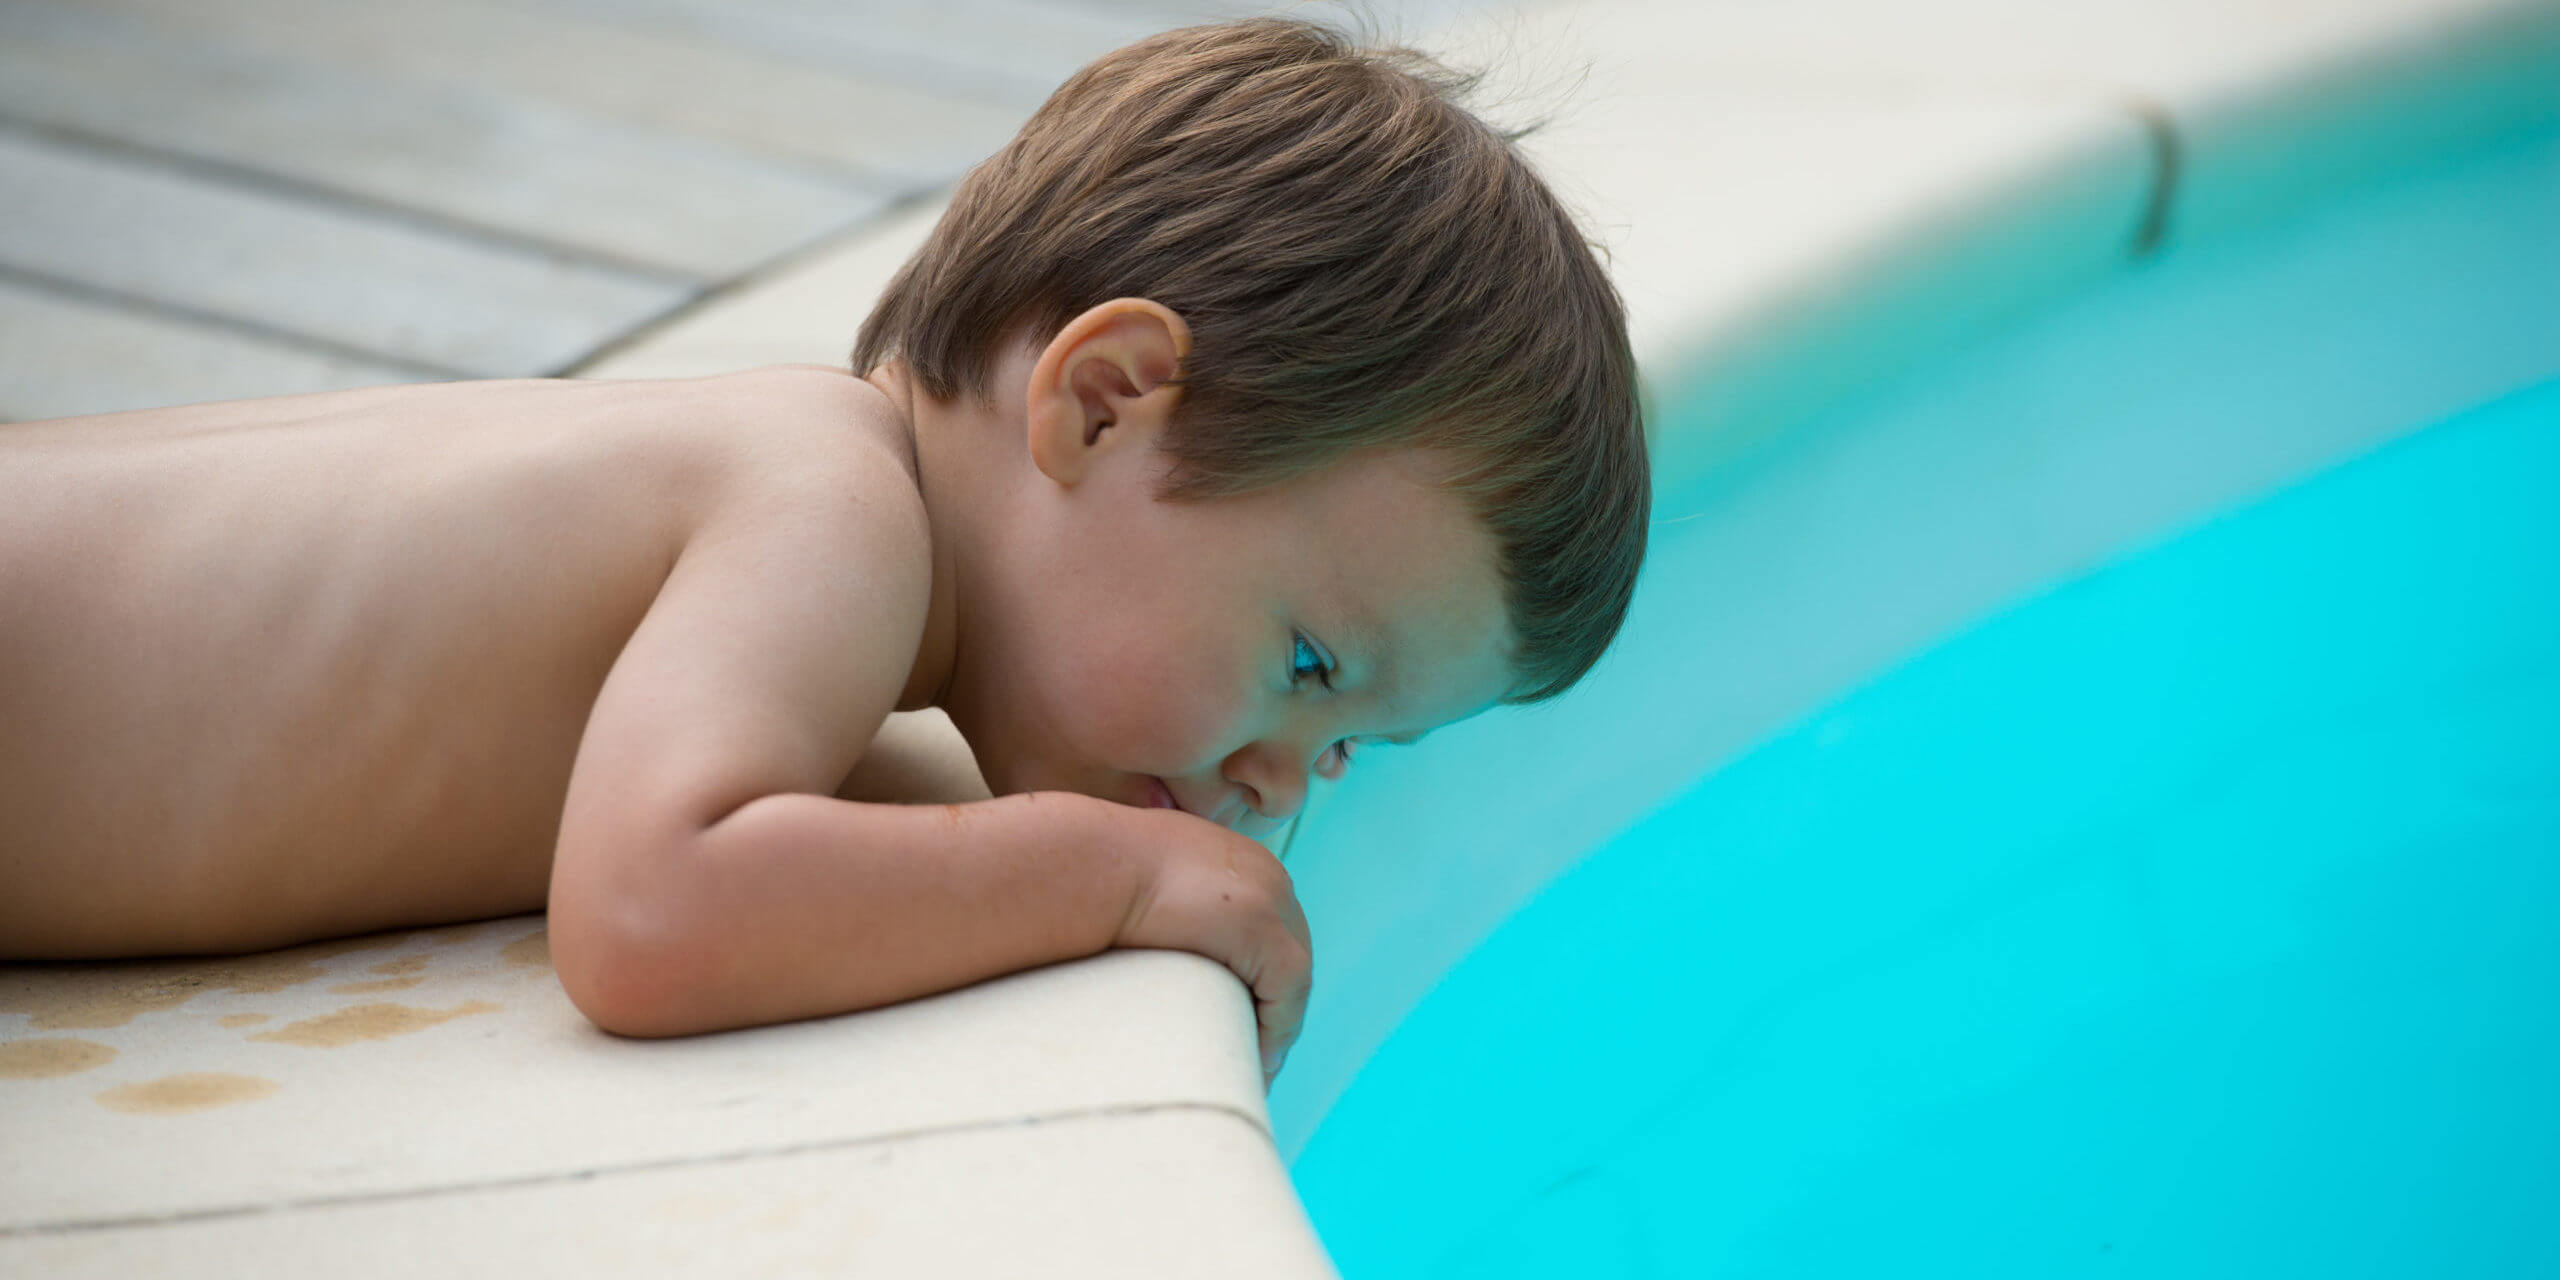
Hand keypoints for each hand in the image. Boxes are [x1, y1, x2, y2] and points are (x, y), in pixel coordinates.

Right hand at [1109, 806, 1312, 1090]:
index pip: (1266, 928)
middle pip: (1286, 953)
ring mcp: (1271, 900)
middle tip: (1250, 1049)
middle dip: (1273, 1002)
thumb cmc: (1095, 876)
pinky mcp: (1265, 933)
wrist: (1092, 862)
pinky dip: (1275, 1032)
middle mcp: (1266, 875)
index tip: (1241, 1014)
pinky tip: (1255, 1062)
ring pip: (1291, 979)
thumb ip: (1160, 903)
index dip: (1257, 976)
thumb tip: (1147, 942)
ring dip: (1275, 1025)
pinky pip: (1287, 997)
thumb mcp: (1142, 882)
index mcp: (1238, 860)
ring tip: (1250, 1065)